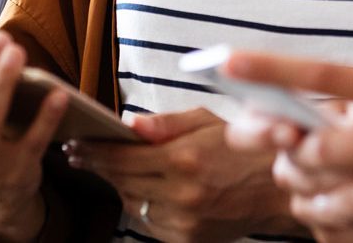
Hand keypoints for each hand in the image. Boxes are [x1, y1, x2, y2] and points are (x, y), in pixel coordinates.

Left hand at [66, 107, 300, 242]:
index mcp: (184, 159)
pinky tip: (145, 189)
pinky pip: (151, 222)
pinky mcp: (188, 239)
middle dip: (98, 166)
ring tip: (113, 168)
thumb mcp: (208, 121)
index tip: (75, 144)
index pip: (122, 156)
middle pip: (121, 181)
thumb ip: (166, 124)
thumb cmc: (243, 148)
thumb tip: (129, 125)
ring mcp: (184, 221)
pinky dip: (144, 205)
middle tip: (80, 154)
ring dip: (120, 186)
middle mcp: (181, 193)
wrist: (277, 190)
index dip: (93, 151)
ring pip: (133, 204)